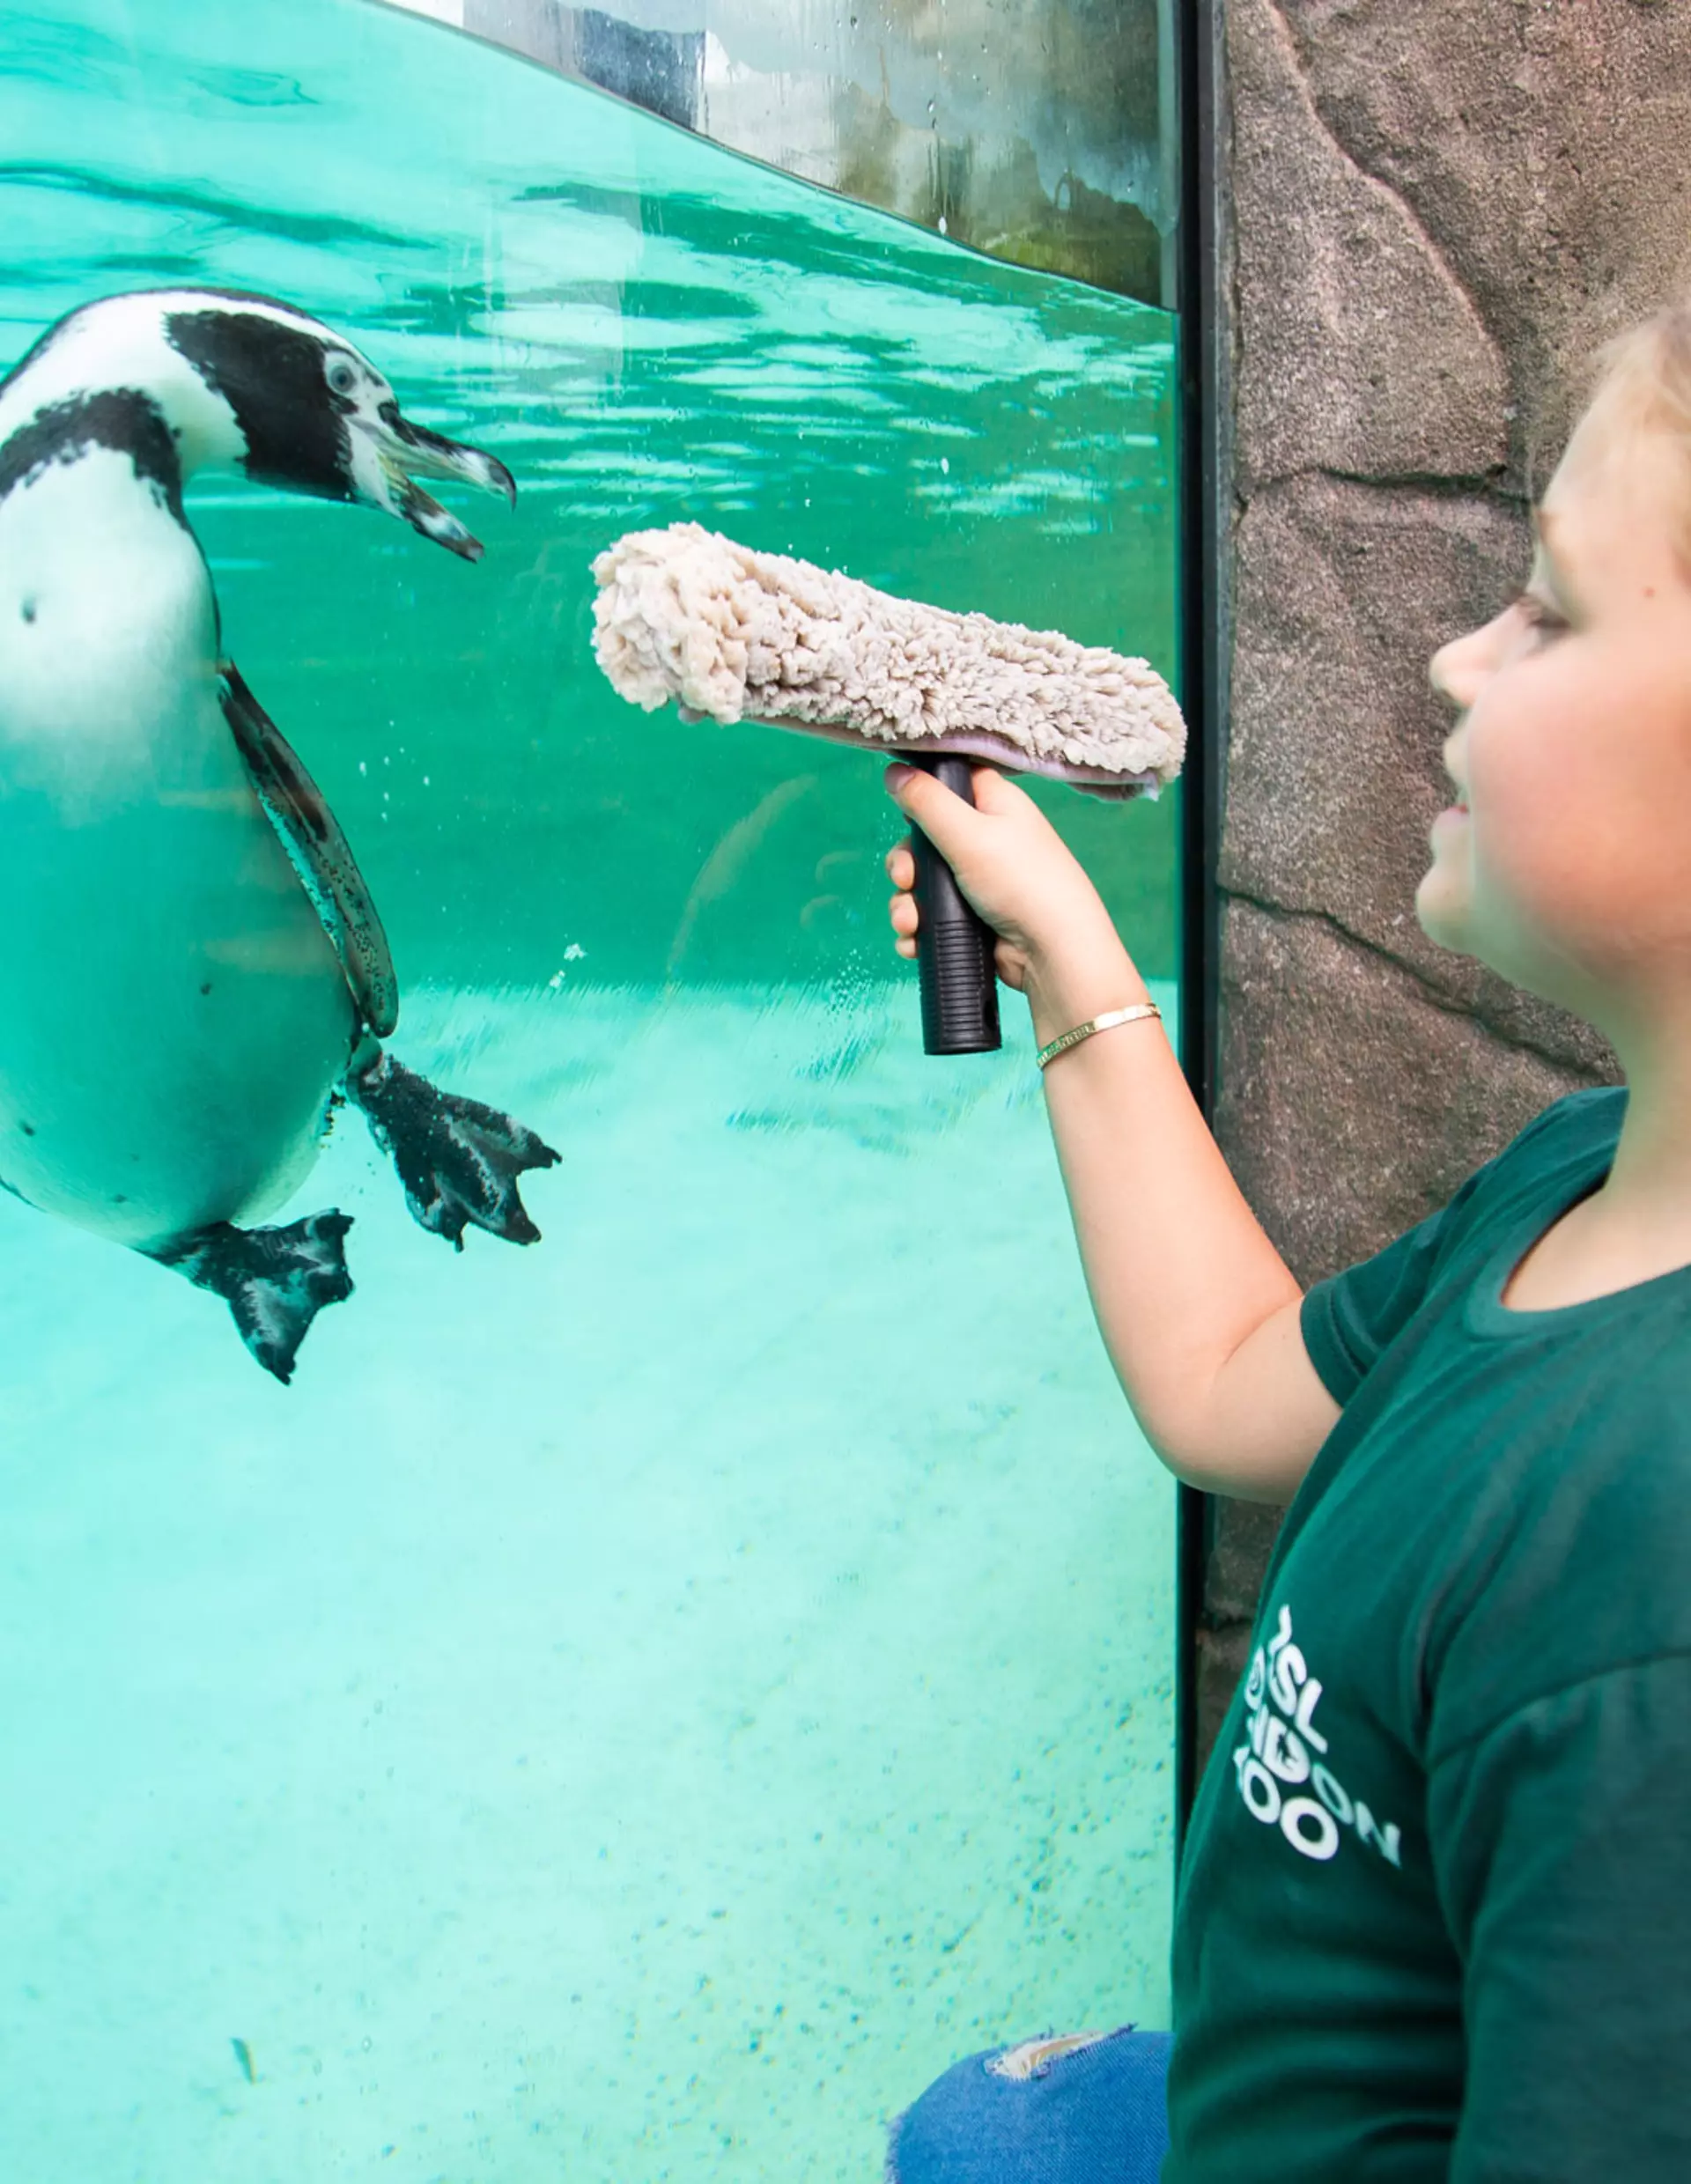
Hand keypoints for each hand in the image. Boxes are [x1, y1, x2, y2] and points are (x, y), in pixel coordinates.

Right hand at [883, 763, 1144, 1039]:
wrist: (1051, 953)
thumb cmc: (1019, 881)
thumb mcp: (969, 833)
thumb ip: (926, 800)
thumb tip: (894, 769)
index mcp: (994, 805)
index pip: (952, 783)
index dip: (924, 795)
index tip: (908, 814)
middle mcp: (986, 839)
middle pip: (926, 840)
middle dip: (906, 865)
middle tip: (906, 879)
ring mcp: (978, 882)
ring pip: (922, 884)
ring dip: (906, 904)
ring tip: (910, 923)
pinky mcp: (972, 919)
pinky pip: (931, 917)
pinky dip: (919, 930)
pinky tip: (915, 941)